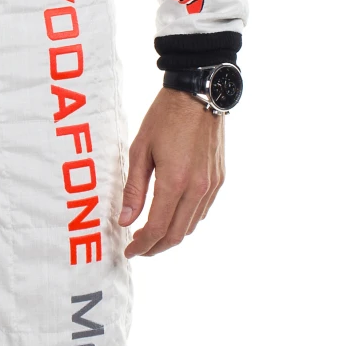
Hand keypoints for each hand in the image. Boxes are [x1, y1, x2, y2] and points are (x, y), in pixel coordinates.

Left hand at [119, 88, 225, 256]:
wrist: (199, 93)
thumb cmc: (164, 117)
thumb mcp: (140, 150)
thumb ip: (133, 189)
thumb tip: (125, 220)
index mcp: (175, 181)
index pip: (158, 228)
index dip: (142, 245)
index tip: (130, 252)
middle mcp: (198, 188)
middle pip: (177, 234)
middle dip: (156, 247)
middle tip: (139, 249)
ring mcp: (212, 184)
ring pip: (192, 225)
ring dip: (172, 235)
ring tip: (152, 235)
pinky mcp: (219, 178)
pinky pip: (202, 210)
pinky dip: (186, 220)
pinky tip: (172, 216)